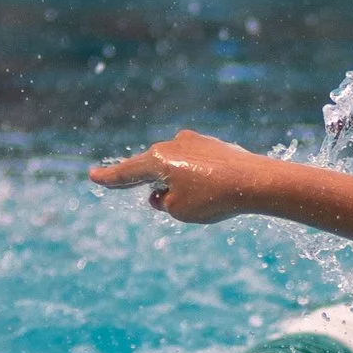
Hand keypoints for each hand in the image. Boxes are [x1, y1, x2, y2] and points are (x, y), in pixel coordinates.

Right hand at [87, 129, 273, 223]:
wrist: (259, 182)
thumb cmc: (215, 198)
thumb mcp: (180, 210)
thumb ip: (165, 202)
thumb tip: (166, 191)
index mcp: (157, 160)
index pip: (127, 173)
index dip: (110, 179)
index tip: (93, 176)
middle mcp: (173, 145)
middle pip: (156, 172)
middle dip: (161, 190)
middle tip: (176, 201)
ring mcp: (195, 142)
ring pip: (179, 170)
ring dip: (183, 186)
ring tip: (208, 196)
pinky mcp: (215, 146)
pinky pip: (200, 167)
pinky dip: (203, 181)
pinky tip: (222, 186)